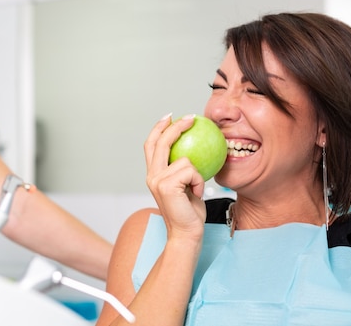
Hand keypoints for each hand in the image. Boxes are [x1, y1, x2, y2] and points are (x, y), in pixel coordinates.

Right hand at [144, 114, 205, 241]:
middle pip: (160, 143)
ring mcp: (157, 180)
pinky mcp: (166, 185)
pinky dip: (199, 182)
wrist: (185, 234)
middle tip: (191, 117)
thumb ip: (183, 171)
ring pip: (184, 159)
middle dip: (175, 126)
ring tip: (196, 189)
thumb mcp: (186, 187)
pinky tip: (196, 194)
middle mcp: (151, 176)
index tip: (170, 116)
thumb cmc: (189, 213)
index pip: (151, 145)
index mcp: (153, 175)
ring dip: (197, 174)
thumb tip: (195, 150)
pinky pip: (191, 171)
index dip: (158, 128)